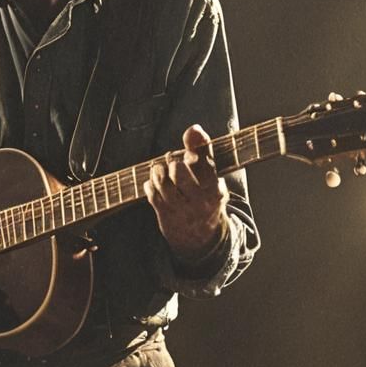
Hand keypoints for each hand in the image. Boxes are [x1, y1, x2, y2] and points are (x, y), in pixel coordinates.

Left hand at [143, 124, 228, 262]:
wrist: (202, 238)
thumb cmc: (204, 195)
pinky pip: (152, 195)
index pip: (204, 163)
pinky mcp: (166, 217)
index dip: (194, 149)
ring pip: (163, 182)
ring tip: (160, 171)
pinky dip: (150, 185)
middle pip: (178, 171)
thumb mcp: (210, 176)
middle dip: (172, 162)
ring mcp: (182, 210)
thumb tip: (194, 129)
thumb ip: (202, 151)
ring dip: (158, 172)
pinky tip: (154, 184)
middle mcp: (200, 200)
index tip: (191, 140)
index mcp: (215, 188)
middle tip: (172, 164)